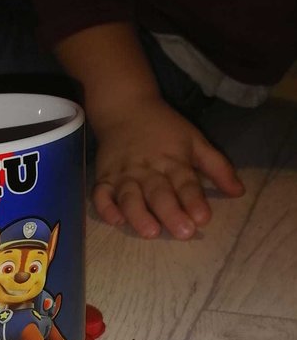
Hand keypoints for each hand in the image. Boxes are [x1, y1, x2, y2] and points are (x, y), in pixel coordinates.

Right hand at [92, 97, 244, 238]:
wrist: (125, 107)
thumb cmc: (164, 128)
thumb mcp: (195, 141)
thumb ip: (217, 167)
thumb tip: (239, 192)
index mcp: (173, 160)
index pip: (185, 182)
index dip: (194, 200)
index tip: (203, 218)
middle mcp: (148, 169)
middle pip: (159, 193)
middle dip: (171, 212)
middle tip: (184, 232)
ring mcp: (124, 174)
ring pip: (130, 197)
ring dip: (139, 215)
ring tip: (150, 232)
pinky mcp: (104, 178)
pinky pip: (101, 195)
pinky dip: (106, 208)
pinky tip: (116, 221)